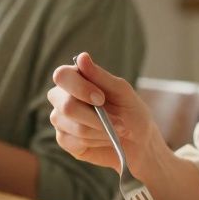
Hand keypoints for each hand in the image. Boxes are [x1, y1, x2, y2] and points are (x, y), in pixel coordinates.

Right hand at [47, 52, 167, 177]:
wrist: (138, 141)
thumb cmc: (131, 111)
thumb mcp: (122, 91)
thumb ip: (100, 76)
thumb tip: (81, 57)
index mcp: (75, 79)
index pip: (62, 76)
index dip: (80, 88)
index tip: (101, 98)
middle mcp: (62, 97)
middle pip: (65, 105)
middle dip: (95, 117)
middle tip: (117, 122)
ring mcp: (60, 120)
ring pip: (73, 126)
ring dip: (101, 130)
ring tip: (115, 130)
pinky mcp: (64, 140)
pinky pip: (74, 141)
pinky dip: (96, 141)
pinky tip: (105, 139)